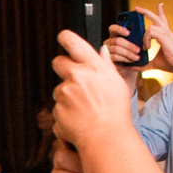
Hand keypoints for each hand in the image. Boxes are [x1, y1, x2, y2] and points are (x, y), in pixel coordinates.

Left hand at [52, 30, 137, 151]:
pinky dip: (65, 112)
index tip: (62, 36)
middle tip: (73, 78)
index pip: (74, 44)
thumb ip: (105, 66)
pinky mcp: (56, 108)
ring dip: (67, 96)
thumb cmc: (115, 110)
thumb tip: (101, 51)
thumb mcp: (116, 83)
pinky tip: (79, 118)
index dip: (66, 38)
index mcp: (94, 67)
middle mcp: (77, 76)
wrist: (106, 136)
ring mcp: (64, 92)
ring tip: (84, 108)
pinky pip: (58, 107)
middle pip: (58, 62)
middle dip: (63, 67)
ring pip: (60, 89)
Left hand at [142, 3, 172, 81]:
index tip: (159, 4)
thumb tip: (132, 68)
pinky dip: (146, 40)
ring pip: (151, 26)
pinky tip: (147, 48)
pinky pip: (151, 32)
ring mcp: (167, 34)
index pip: (163, 21)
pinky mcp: (165, 37)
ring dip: (144, 37)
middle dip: (146, 12)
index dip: (160, 12)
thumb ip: (143, 64)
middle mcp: (167, 32)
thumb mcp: (153, 63)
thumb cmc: (171, 64)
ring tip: (145, 48)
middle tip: (136, 8)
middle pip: (157, 18)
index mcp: (166, 36)